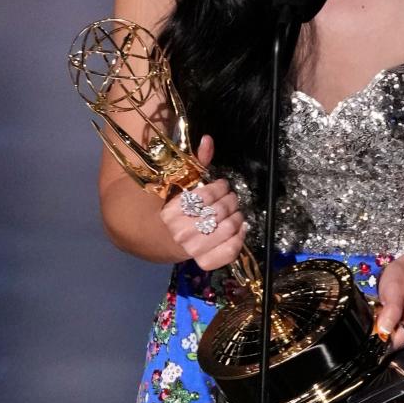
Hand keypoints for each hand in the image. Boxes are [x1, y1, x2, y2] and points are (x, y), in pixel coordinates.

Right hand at [160, 134, 248, 270]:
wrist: (163, 240)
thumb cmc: (177, 210)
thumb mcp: (183, 186)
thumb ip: (197, 163)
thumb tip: (208, 140)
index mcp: (171, 213)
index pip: (204, 197)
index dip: (219, 188)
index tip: (222, 186)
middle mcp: (180, 233)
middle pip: (219, 212)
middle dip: (230, 201)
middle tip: (232, 198)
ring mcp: (193, 250)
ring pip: (227, 229)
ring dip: (237, 217)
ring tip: (236, 212)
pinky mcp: (205, 262)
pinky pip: (230, 250)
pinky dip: (240, 237)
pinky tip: (240, 228)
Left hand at [374, 256, 403, 351]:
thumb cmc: (401, 278)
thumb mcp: (393, 290)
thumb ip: (391, 310)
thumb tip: (384, 331)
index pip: (399, 342)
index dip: (384, 338)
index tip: (376, 326)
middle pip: (401, 345)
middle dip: (388, 336)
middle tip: (382, 318)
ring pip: (403, 343)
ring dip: (392, 334)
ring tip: (388, 318)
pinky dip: (398, 334)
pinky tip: (394, 322)